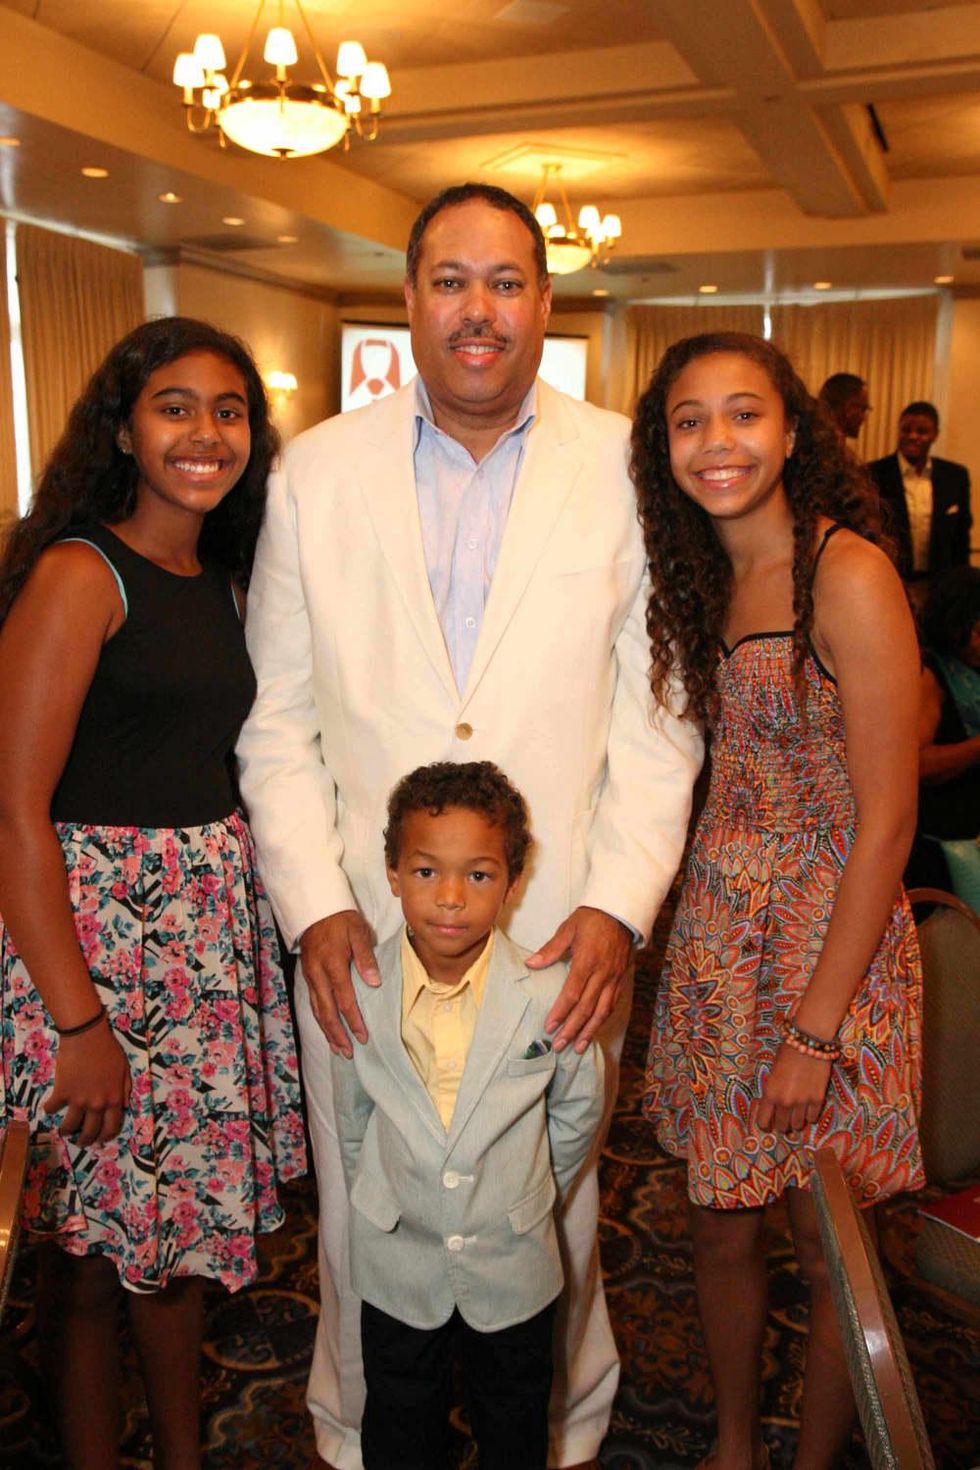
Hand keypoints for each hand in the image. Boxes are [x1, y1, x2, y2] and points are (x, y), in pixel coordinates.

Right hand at [43, 1018, 130, 1145]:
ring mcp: (78, 1100)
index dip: (106, 1136)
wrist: (87, 1036)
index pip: (112, 1126)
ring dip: (66, 1131)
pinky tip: (49, 1108)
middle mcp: (97, 1104)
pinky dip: (50, 1109)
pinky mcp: (61, 1092)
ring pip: (70, 1126)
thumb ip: (124, 1089)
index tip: (101, 1139)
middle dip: (85, 1140)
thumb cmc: (108, 1049)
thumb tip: (122, 1106)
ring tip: (64, 1131)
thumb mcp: (124, 1069)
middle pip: (90, 1131)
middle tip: (81, 1142)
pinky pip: (52, 1108)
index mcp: (114, 1099)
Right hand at [299, 910, 378, 1057]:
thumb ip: (365, 957)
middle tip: (349, 1052)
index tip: (363, 1036)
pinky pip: (312, 1003)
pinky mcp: (307, 976)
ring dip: (327, 1031)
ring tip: (339, 1049)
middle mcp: (318, 974)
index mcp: (332, 964)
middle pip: (326, 1011)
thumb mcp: (357, 931)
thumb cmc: (341, 919)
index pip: (344, 999)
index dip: (353, 1020)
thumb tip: (373, 982)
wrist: (315, 908)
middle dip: (338, 1034)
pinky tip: (327, 1030)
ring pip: (316, 1010)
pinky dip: (320, 1020)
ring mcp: (310, 977)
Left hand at [527, 906, 631, 1052]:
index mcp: (587, 961)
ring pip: (602, 1011)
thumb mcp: (568, 929)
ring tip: (577, 1047)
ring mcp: (614, 978)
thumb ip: (551, 949)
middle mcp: (602, 973)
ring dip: (589, 1031)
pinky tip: (593, 1030)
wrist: (621, 912)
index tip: (549, 1026)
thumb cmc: (591, 920)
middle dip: (572, 1029)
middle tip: (559, 1045)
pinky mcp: (621, 980)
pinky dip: (602, 1020)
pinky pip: (612, 1005)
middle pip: (586, 1007)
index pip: (572, 993)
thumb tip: (531, 964)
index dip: (561, 1012)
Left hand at [752, 1044, 831, 1133]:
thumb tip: (774, 1106)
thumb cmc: (787, 1052)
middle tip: (783, 1119)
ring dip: (795, 1121)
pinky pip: (812, 1118)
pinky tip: (807, 1108)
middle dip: (781, 1124)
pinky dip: (809, 1115)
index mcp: (770, 1093)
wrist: (809, 1042)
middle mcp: (785, 1102)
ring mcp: (803, 1102)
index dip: (765, 1124)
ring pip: (797, 1125)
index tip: (768, 1123)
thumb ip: (772, 1091)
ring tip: (796, 1114)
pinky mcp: (818, 1100)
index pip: (763, 1121)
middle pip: (782, 1126)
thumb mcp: (772, 1072)